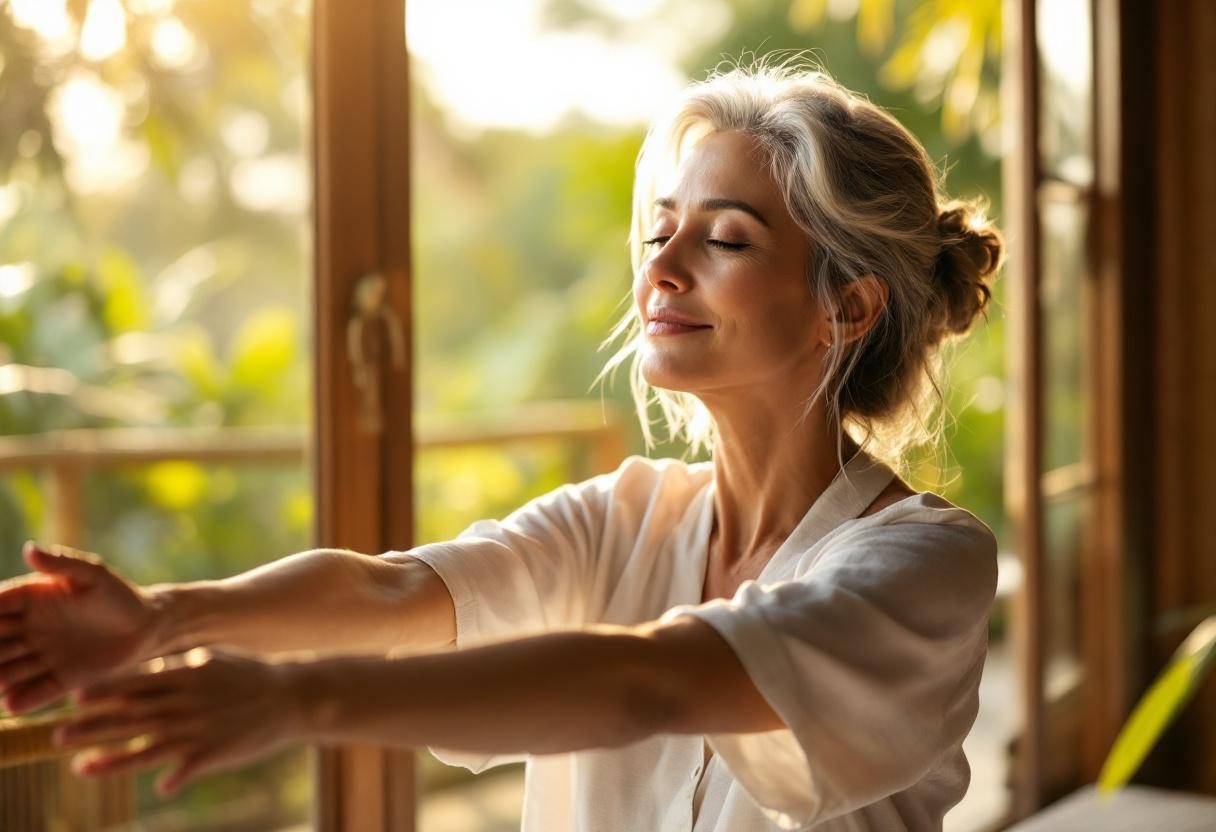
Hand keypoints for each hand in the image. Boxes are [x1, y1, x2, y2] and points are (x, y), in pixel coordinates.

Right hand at [0, 542, 160, 713]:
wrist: (147, 627)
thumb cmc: (119, 594)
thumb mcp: (93, 575)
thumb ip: (62, 563)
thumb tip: (29, 549)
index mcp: (30, 599)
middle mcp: (27, 629)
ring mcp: (40, 657)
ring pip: (7, 671)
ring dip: (1, 677)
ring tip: (2, 681)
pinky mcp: (58, 680)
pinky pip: (33, 694)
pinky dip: (21, 700)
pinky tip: (15, 703)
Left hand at [56, 648, 300, 796]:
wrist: (293, 696)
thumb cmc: (249, 676)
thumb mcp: (214, 660)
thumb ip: (181, 666)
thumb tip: (151, 667)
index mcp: (187, 675)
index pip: (136, 683)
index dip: (105, 691)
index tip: (74, 698)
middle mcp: (187, 703)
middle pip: (131, 718)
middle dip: (93, 728)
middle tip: (57, 736)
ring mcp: (199, 730)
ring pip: (146, 748)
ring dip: (111, 761)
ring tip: (80, 768)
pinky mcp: (215, 752)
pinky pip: (184, 768)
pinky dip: (170, 778)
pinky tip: (157, 788)